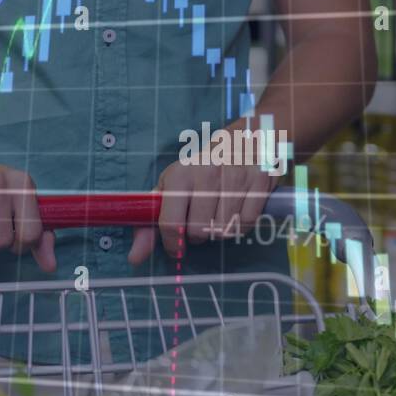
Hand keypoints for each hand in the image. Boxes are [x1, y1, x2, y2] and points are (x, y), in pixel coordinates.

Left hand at [128, 159, 275, 263]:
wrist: (244, 137)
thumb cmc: (202, 167)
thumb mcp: (171, 186)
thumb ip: (150, 221)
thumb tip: (136, 257)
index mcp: (180, 174)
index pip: (171, 224)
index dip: (172, 244)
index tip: (176, 248)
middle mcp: (207, 173)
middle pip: (199, 232)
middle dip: (198, 235)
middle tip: (201, 220)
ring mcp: (236, 177)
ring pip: (224, 231)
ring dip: (221, 230)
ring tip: (220, 212)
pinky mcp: (260, 181)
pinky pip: (247, 224)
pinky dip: (241, 224)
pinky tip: (238, 209)